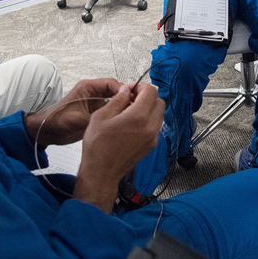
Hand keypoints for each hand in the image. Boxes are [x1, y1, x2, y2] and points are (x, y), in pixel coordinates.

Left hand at [24, 78, 122, 146]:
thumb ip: (96, 118)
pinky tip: (123, 120)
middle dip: (125, 98)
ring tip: (131, 113)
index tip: (131, 97)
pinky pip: (110, 111)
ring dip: (122, 106)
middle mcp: (93, 93)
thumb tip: (113, 118)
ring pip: (114, 101)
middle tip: (134, 106)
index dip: (122, 90)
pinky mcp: (96, 113)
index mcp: (87, 87)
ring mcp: (95, 103)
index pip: (111, 83)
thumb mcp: (77, 119)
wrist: (48, 131)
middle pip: (115, 91)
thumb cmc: (56, 120)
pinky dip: (117, 114)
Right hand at [74, 83, 165, 210]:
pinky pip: (155, 126)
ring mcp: (152, 137)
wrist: (101, 172)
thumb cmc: (98, 147)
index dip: (140, 86)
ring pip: (159, 114)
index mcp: (138, 117)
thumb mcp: (101, 116)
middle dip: (146, 96)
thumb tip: (126, 90)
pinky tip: (132, 123)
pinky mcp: (151, 145)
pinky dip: (148, 120)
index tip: (130, 89)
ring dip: (148, 108)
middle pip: (159, 101)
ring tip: (130, 111)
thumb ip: (117, 99)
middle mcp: (150, 127)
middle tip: (131, 98)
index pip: (151, 91)